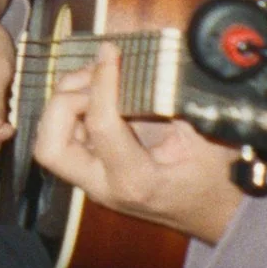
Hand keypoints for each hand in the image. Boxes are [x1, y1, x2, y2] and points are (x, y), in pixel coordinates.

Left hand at [32, 44, 244, 246]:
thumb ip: (174, 100)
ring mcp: (94, 181)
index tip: (110, 53)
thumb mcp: (205, 135)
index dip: (102, 82)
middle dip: (63, 102)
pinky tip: (101, 92)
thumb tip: (153, 58)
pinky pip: (66, 137)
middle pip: (49, 147)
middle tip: (94, 78)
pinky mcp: (92, 171)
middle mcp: (104, 185)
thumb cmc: (216, 179)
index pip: (100, 126)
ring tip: (97, 79)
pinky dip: (74, 109)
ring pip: (49, 141)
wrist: (217, 214)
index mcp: (135, 180)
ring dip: (65, 103)